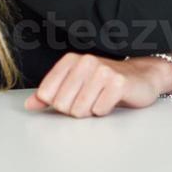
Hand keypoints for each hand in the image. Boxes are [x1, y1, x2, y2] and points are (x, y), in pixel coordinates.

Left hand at [23, 52, 171, 117]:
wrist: (142, 76)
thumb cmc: (106, 82)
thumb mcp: (75, 85)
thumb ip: (50, 95)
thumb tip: (29, 105)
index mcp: (71, 60)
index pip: (47, 94)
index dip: (59, 102)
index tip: (74, 96)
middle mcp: (86, 61)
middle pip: (62, 105)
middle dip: (75, 109)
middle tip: (90, 99)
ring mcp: (103, 71)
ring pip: (80, 110)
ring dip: (91, 111)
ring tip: (101, 99)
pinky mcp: (118, 84)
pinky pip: (99, 111)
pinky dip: (104, 111)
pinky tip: (112, 100)